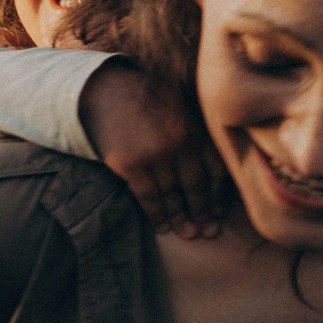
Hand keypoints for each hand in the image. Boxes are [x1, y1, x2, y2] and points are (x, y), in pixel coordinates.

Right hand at [78, 60, 229, 238]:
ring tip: (187, 234)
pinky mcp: (130, 164)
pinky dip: (157, 215)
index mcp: (194, 127)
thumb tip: (212, 164)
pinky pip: (148, 197)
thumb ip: (195, 132)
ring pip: (172, 194)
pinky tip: (162, 227)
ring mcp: (155, 154)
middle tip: (209, 233)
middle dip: (203, 212)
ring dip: (181, 218)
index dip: (218, 194)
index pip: (215, 169)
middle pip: (197, 186)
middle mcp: (179, 142)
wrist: (103, 88)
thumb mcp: (177, 107)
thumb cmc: (141, 97)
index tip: (219, 212)